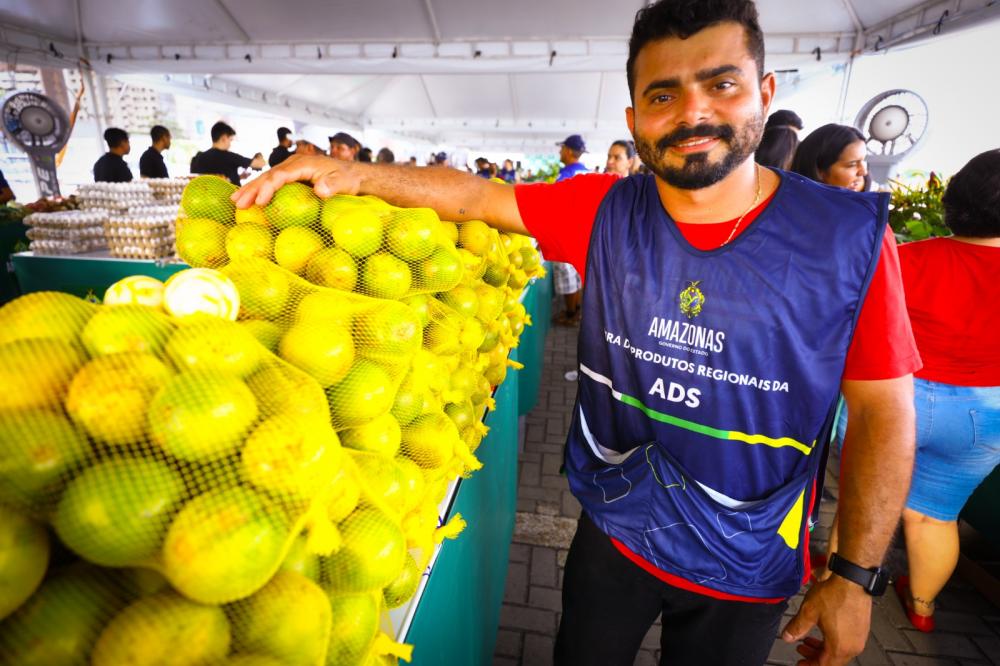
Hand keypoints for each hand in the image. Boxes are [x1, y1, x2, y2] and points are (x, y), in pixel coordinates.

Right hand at [231, 154, 362, 207]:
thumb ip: (332, 185)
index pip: (280, 176)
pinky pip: (272, 183)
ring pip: (266, 179)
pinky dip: (259, 190)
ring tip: (235, 201)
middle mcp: (293, 164)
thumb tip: (319, 190)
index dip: (268, 188)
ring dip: (251, 190)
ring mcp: (291, 170)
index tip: (260, 203)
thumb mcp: (344, 182)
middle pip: (268, 176)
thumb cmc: (349, 179)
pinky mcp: (291, 177)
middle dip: (252, 189)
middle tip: (238, 204)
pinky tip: (249, 200)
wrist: (353, 175)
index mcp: (303, 164)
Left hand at [781, 575, 870, 664]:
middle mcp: (853, 646)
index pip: (824, 665)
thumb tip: (788, 637)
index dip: (810, 665)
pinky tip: (823, 631)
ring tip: (808, 640)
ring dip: (822, 648)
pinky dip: (831, 641)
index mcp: (840, 647)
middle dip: (814, 657)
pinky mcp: (861, 628)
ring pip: (838, 652)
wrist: (853, 579)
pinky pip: (845, 642)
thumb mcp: (809, 612)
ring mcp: (859, 637)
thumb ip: (797, 627)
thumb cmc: (835, 594)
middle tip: (801, 650)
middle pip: (832, 661)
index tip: (800, 663)